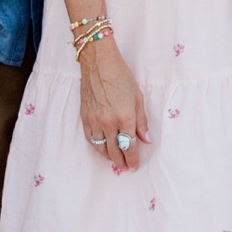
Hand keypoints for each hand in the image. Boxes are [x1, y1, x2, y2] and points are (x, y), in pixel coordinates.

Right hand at [77, 41, 150, 171]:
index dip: (133, 159)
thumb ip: (142, 121)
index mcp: (125, 118)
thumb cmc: (120, 76)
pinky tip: (102, 148)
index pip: (129, 146)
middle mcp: (109, 123)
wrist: (98, 63)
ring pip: (101, 148)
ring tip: (115, 160)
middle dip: (121, 162)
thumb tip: (147, 140)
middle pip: (115, 151)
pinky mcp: (84, 118)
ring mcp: (94, 121)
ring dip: (109, 157)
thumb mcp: (137, 97)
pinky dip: (97, 147)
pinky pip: (90, 139)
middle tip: (126, 167)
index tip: (135, 166)